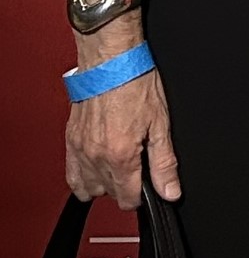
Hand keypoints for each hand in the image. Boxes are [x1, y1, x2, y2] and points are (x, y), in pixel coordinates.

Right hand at [64, 17, 179, 207]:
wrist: (111, 58)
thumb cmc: (135, 81)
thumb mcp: (160, 122)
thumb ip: (164, 162)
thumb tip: (170, 191)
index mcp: (120, 155)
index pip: (127, 199)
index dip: (141, 195)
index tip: (147, 184)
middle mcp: (96, 156)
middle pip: (108, 194)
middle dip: (124, 186)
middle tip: (137, 165)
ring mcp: (80, 149)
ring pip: (87, 188)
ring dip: (103, 183)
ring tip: (119, 165)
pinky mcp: (70, 139)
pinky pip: (71, 174)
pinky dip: (83, 175)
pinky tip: (97, 164)